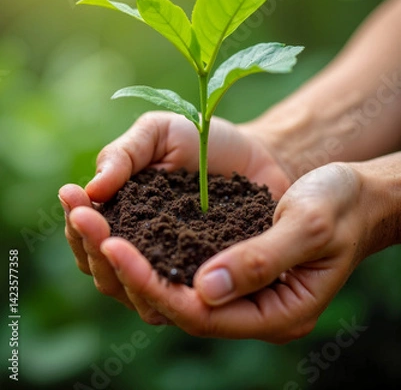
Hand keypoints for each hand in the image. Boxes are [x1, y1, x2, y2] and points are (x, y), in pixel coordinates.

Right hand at [59, 111, 289, 315]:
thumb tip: (91, 189)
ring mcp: (176, 271)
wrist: (258, 152)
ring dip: (119, 274)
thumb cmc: (202, 140)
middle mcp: (143, 252)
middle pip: (104, 270)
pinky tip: (164, 270)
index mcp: (122, 217)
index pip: (86, 234)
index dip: (76, 218)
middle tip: (87, 220)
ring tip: (113, 245)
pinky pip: (184, 300)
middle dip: (90, 244)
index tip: (72, 197)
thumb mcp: (158, 133)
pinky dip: (167, 291)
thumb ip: (124, 154)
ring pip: (136, 295)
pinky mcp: (209, 282)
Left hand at [96, 155, 400, 340]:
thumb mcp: (308, 225)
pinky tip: (111, 211)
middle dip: (119, 263)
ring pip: (161, 281)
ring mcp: (231, 286)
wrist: (350, 192)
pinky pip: (171, 259)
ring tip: (80, 209)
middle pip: (168, 301)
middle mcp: (246, 308)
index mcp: (274, 313)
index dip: (150, 281)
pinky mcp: (220, 260)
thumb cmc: (339, 205)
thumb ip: (260, 260)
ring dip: (118, 249)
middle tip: (81, 216)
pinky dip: (139, 237)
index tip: (113, 244)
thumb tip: (202, 289)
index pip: (196, 312)